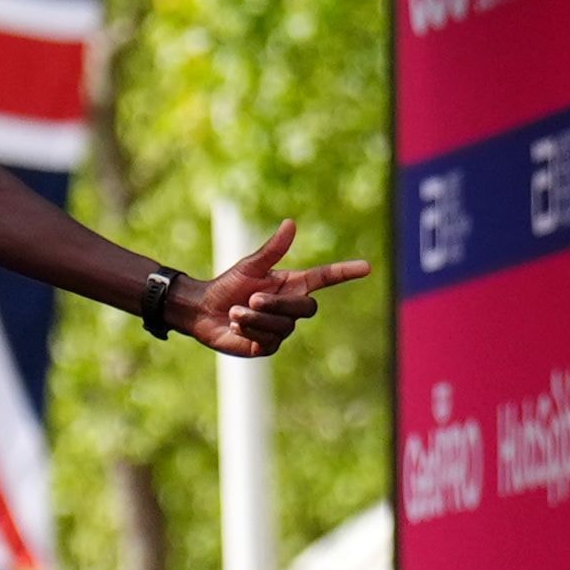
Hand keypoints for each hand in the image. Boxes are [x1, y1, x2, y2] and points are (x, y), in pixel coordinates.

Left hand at [182, 220, 369, 357]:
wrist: (202, 310)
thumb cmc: (228, 285)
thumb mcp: (249, 266)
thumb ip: (272, 249)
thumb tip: (291, 223)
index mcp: (293, 284)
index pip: (326, 278)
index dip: (345, 272)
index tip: (367, 267)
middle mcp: (291, 307)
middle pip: (306, 309)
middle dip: (277, 304)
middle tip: (251, 298)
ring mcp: (281, 329)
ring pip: (284, 326)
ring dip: (255, 318)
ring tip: (234, 312)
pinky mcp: (267, 346)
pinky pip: (269, 341)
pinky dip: (249, 330)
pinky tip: (234, 325)